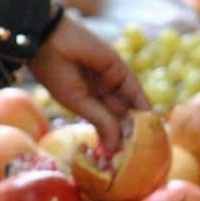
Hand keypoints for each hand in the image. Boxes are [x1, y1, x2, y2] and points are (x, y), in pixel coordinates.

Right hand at [29, 13, 149, 149]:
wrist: (50, 41)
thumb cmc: (55, 74)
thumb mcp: (78, 102)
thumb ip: (100, 120)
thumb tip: (115, 146)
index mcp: (85, 100)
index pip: (105, 123)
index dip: (114, 139)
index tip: (122, 159)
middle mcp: (100, 91)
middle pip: (119, 116)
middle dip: (129, 134)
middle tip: (139, 155)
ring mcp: (110, 80)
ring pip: (128, 105)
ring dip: (137, 122)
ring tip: (146, 143)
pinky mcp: (120, 68)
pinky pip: (134, 90)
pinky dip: (142, 105)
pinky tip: (149, 121)